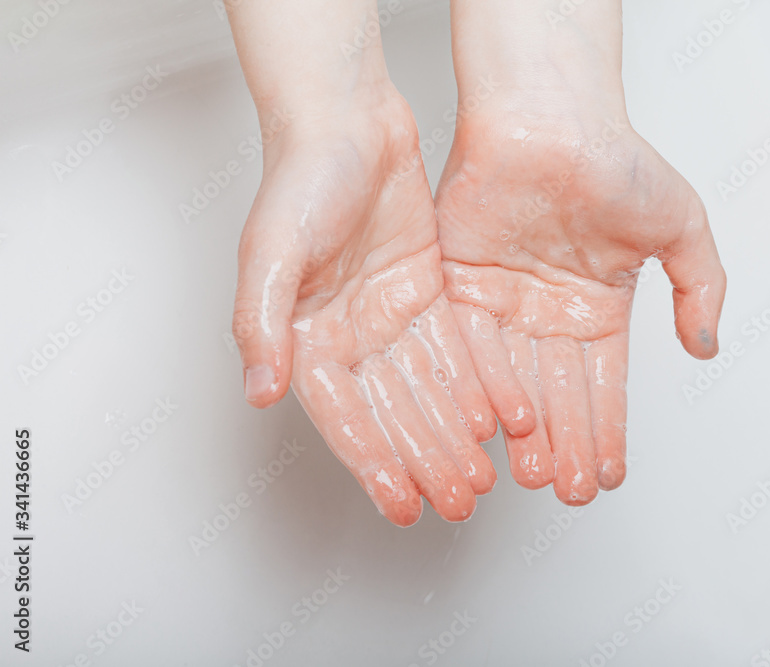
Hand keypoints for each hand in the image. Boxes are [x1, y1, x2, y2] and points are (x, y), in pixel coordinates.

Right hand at [232, 89, 501, 525]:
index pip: (344, 417)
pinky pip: (455, 350)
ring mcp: (391, 317)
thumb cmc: (299, 179)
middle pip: (394, 413)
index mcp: (305, 337)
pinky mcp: (428, 294)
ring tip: (481, 478)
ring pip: (429, 389)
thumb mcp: (269, 251)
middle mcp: (350, 335)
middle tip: (457, 501)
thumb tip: (259, 391)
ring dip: (452, 436)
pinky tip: (495, 419)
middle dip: (425, 460)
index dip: (373, 463)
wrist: (349, 122)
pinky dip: (474, 386)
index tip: (401, 505)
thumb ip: (262, 323)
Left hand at [435, 102, 725, 504]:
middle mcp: (549, 312)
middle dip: (567, 445)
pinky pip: (474, 345)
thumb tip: (706, 345)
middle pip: (559, 392)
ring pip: (515, 379)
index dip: (608, 431)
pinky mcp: (460, 284)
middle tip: (570, 491)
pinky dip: (487, 386)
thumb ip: (698, 287)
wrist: (551, 112)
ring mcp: (504, 302)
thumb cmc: (615, 157)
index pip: (604, 384)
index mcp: (597, 306)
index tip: (610, 475)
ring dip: (527, 431)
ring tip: (535, 474)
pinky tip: (500, 426)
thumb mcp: (681, 226)